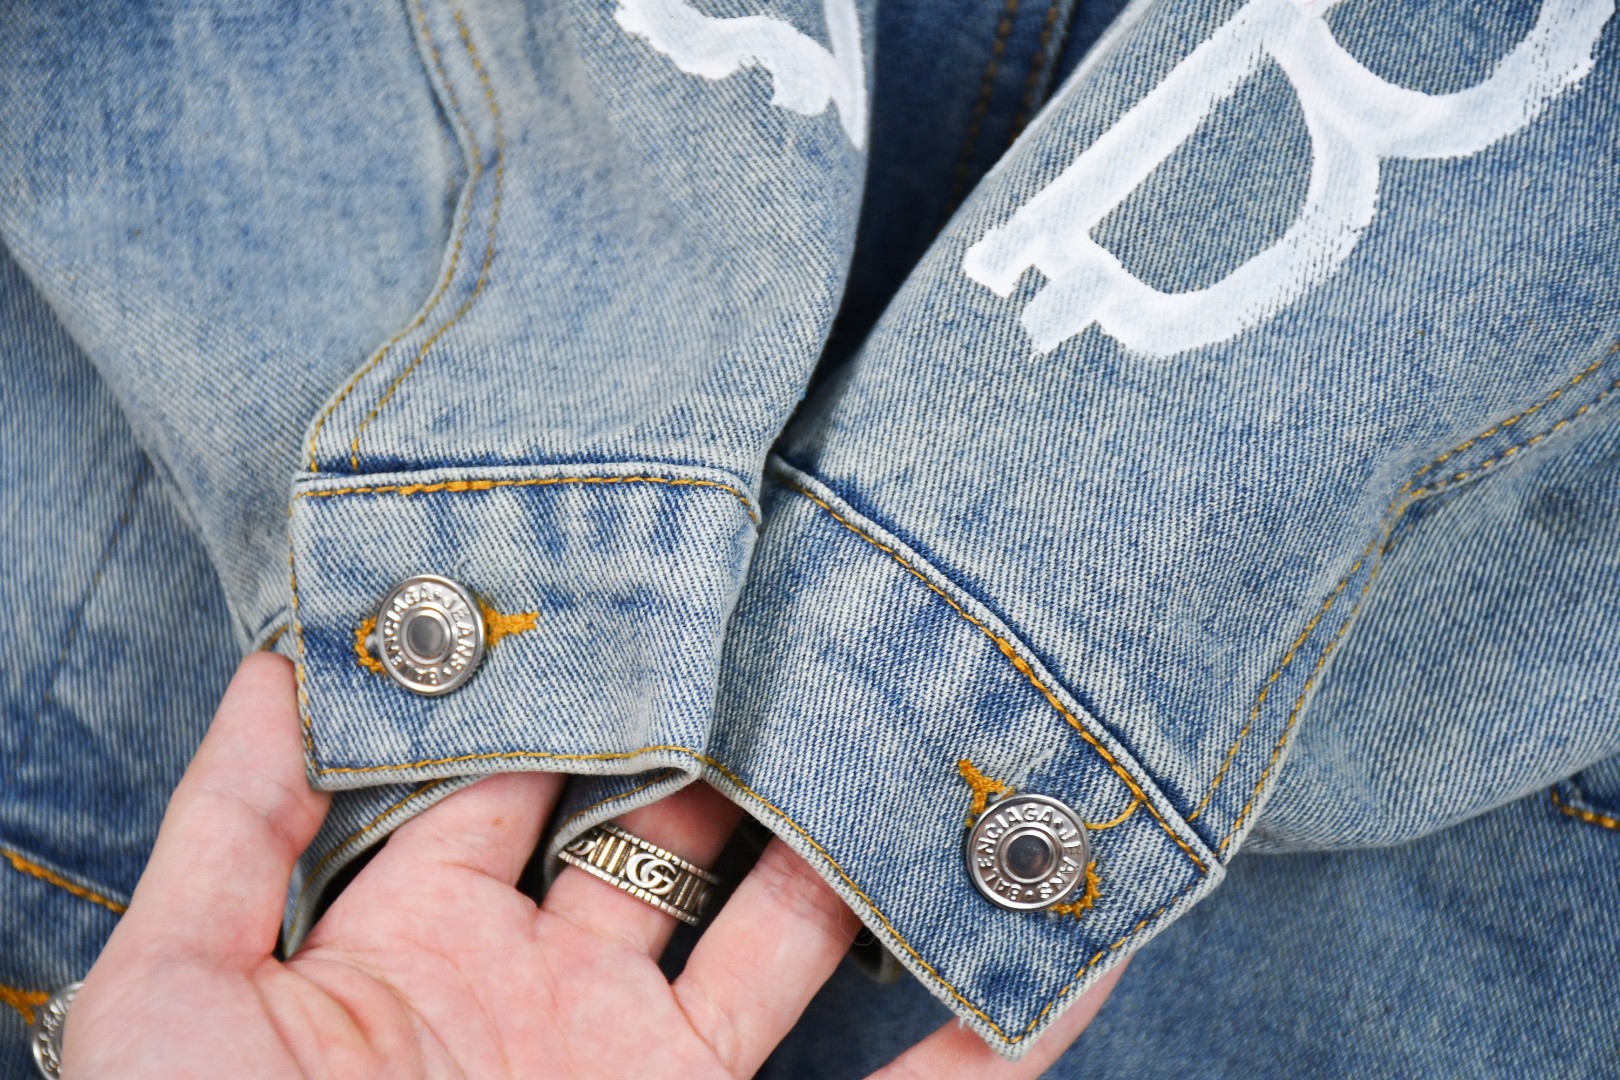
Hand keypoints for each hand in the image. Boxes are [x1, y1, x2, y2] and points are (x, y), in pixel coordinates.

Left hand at [66, 653, 1122, 1077]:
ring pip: (793, 932)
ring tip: (942, 723)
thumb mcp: (177, 994)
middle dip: (735, 728)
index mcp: (430, 935)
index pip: (522, 763)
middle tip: (818, 606)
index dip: (581, 669)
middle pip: (673, 826)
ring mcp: (652, 1072)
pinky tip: (1057, 963)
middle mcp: (556, 990)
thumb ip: (229, 822)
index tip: (661, 560)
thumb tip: (285, 649)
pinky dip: (990, 1045)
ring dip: (865, 846)